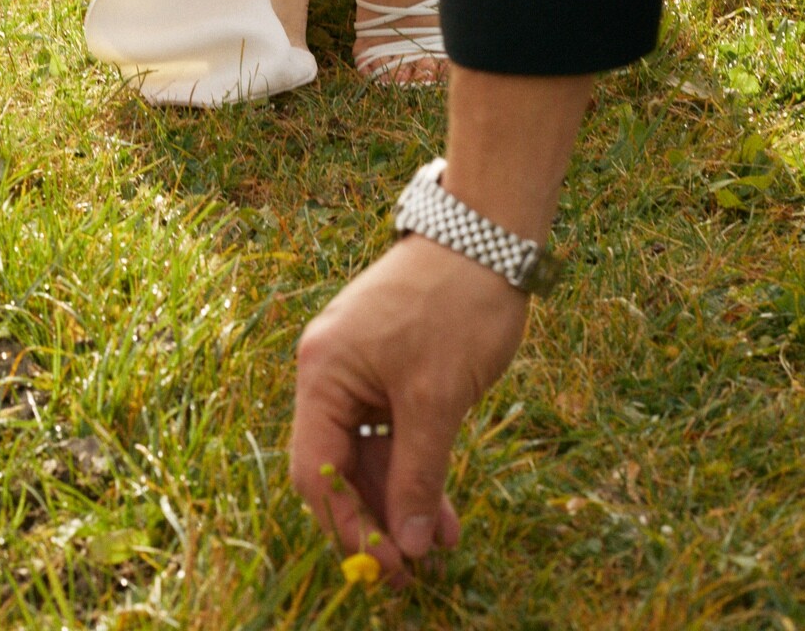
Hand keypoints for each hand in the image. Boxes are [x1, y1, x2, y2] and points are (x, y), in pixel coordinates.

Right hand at [291, 236, 528, 588]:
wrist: (486, 235)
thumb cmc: (455, 306)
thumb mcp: (437, 399)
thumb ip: (418, 473)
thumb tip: (408, 545)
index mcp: (323, 372)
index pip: (317, 470)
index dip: (348, 526)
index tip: (388, 568)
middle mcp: (328, 371)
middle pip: (338, 466)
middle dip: (376, 518)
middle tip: (414, 570)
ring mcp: (358, 368)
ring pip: (368, 454)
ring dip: (401, 498)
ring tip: (442, 542)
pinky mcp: (387, 368)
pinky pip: (388, 432)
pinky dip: (413, 466)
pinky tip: (441, 506)